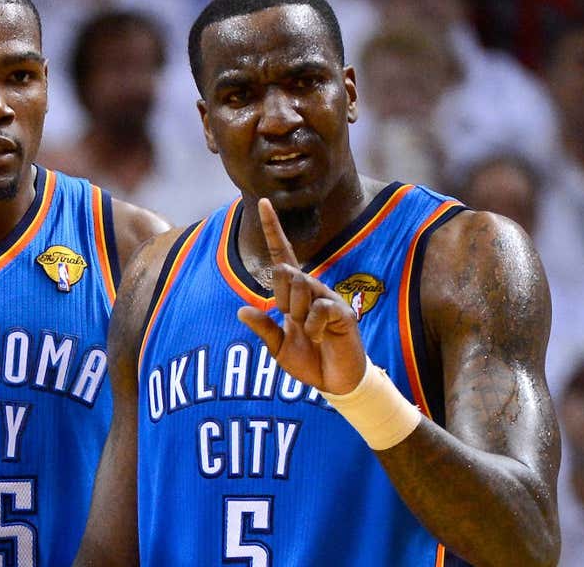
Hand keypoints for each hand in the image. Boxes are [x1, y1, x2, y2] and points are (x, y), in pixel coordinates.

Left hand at [236, 198, 366, 394]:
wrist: (335, 382)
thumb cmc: (309, 360)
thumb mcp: (278, 347)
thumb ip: (263, 328)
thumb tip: (242, 310)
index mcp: (293, 293)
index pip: (281, 254)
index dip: (273, 228)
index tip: (263, 201)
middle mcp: (311, 288)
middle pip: (285, 272)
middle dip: (282, 298)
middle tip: (294, 323)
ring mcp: (327, 298)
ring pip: (301, 286)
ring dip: (297, 315)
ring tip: (310, 333)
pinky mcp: (341, 312)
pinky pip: (318, 309)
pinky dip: (313, 328)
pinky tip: (321, 338)